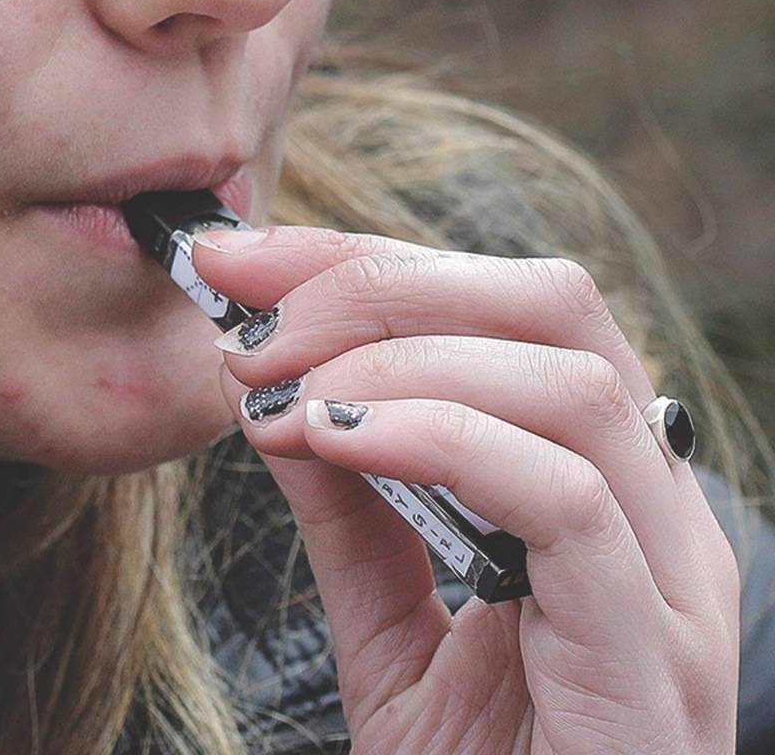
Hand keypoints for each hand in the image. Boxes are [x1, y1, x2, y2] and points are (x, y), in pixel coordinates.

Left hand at [192, 226, 739, 753]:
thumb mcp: (390, 619)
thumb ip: (352, 506)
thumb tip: (281, 392)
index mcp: (595, 479)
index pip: (503, 309)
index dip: (367, 262)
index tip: (241, 263)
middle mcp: (651, 505)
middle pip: (551, 305)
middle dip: (382, 284)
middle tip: (253, 322)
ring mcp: (667, 574)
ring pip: (566, 380)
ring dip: (397, 357)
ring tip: (280, 393)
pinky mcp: (652, 647)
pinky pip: (565, 496)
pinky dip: (439, 437)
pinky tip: (335, 441)